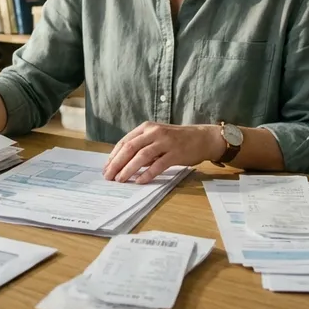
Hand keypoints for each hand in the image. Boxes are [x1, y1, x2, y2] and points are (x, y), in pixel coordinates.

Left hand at [103, 122, 221, 183]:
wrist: (202, 138)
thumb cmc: (177, 140)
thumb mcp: (156, 138)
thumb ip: (141, 148)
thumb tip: (123, 164)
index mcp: (146, 128)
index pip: (124, 142)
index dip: (113, 156)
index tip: (106, 168)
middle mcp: (154, 132)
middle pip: (130, 148)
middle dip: (117, 163)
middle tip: (108, 176)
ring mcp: (165, 142)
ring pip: (142, 156)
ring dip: (129, 169)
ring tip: (120, 180)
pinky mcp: (176, 153)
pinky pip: (158, 164)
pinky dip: (147, 173)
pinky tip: (139, 181)